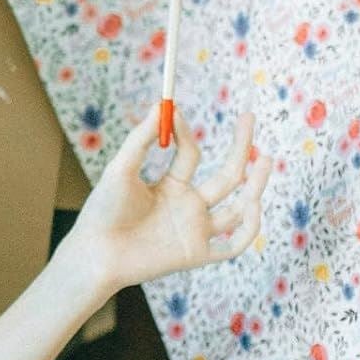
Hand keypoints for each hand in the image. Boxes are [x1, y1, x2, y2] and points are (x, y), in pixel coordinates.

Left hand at [66, 103, 272, 293]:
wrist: (94, 253)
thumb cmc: (101, 213)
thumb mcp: (121, 169)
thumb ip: (140, 139)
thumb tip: (160, 105)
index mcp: (171, 187)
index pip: (192, 155)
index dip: (186, 134)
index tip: (175, 113)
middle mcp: (188, 207)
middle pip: (227, 177)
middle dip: (241, 148)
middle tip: (249, 116)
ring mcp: (195, 230)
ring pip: (238, 209)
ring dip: (255, 185)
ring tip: (265, 158)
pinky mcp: (196, 254)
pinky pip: (234, 244)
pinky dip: (248, 227)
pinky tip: (250, 203)